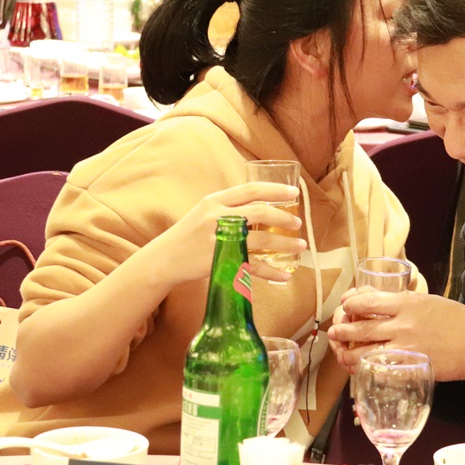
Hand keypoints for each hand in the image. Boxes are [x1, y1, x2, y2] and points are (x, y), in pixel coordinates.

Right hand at [148, 183, 304, 284]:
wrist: (164, 259)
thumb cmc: (188, 234)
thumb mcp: (205, 212)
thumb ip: (229, 207)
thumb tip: (262, 203)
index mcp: (215, 201)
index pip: (251, 190)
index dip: (275, 190)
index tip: (294, 192)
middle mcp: (218, 217)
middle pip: (260, 212)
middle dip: (284, 217)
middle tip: (298, 223)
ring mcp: (219, 240)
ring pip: (261, 239)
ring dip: (284, 243)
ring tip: (300, 245)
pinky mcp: (221, 262)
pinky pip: (252, 267)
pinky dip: (272, 272)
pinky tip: (285, 275)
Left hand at [326, 290, 464, 380]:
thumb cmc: (457, 319)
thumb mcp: (429, 300)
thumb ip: (404, 302)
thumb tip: (378, 302)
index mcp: (406, 303)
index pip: (367, 301)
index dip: (350, 304)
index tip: (346, 305)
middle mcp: (401, 325)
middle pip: (360, 327)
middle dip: (341, 330)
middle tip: (334, 331)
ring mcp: (404, 348)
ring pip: (364, 352)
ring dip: (347, 352)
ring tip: (341, 352)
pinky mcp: (409, 368)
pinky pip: (379, 370)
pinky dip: (365, 370)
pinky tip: (359, 369)